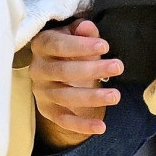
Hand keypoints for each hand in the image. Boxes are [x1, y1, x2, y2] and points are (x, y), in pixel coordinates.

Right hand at [29, 19, 122, 148]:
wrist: (56, 67)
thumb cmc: (69, 46)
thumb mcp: (75, 34)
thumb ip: (82, 31)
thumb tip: (86, 27)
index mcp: (41, 45)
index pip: (58, 45)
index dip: (81, 46)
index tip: (105, 46)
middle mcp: (37, 68)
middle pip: (63, 71)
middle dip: (92, 70)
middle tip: (118, 67)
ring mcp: (41, 91)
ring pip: (65, 97)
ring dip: (91, 97)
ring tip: (115, 95)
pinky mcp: (46, 109)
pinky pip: (63, 120)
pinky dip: (81, 125)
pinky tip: (101, 127)